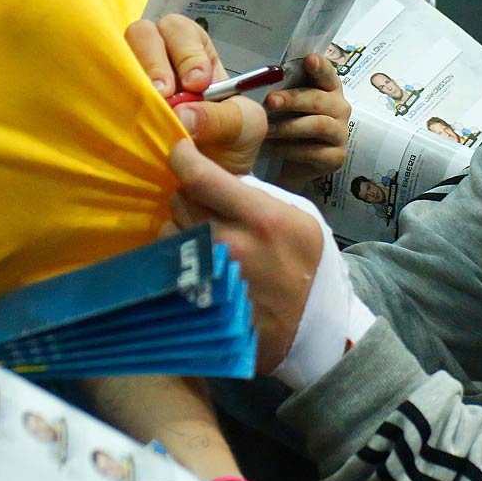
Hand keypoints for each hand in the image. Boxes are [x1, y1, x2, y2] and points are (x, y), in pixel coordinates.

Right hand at [127, 15, 266, 173]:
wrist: (211, 182)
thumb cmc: (231, 144)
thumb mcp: (244, 128)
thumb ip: (222, 117)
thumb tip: (181, 116)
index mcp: (197, 55)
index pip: (183, 32)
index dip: (187, 51)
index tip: (197, 84)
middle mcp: (162, 60)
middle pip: (144, 33)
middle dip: (154, 59)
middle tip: (165, 93)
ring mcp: (135, 82)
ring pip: (119, 55)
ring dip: (132, 77)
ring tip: (147, 108)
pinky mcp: (117, 106)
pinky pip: (104, 90)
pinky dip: (113, 99)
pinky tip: (129, 121)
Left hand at [168, 140, 324, 371]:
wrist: (314, 329)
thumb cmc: (310, 267)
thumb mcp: (301, 219)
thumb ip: (258, 196)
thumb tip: (219, 177)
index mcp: (260, 218)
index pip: (200, 176)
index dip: (182, 156)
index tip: (181, 151)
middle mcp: (229, 244)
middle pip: (179, 201)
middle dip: (187, 194)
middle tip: (203, 203)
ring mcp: (208, 276)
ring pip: (168, 231)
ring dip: (180, 227)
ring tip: (203, 235)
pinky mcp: (195, 300)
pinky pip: (167, 265)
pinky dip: (177, 256)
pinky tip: (196, 260)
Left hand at [265, 55, 349, 185]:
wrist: (291, 165)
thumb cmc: (288, 126)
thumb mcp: (284, 106)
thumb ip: (279, 90)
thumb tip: (255, 79)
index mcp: (328, 88)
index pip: (327, 72)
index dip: (319, 66)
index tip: (309, 59)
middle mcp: (339, 107)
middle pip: (319, 99)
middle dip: (293, 99)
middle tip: (270, 101)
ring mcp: (340, 133)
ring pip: (318, 125)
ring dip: (289, 126)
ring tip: (266, 129)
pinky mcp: (336, 157)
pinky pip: (313, 151)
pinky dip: (288, 149)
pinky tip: (270, 148)